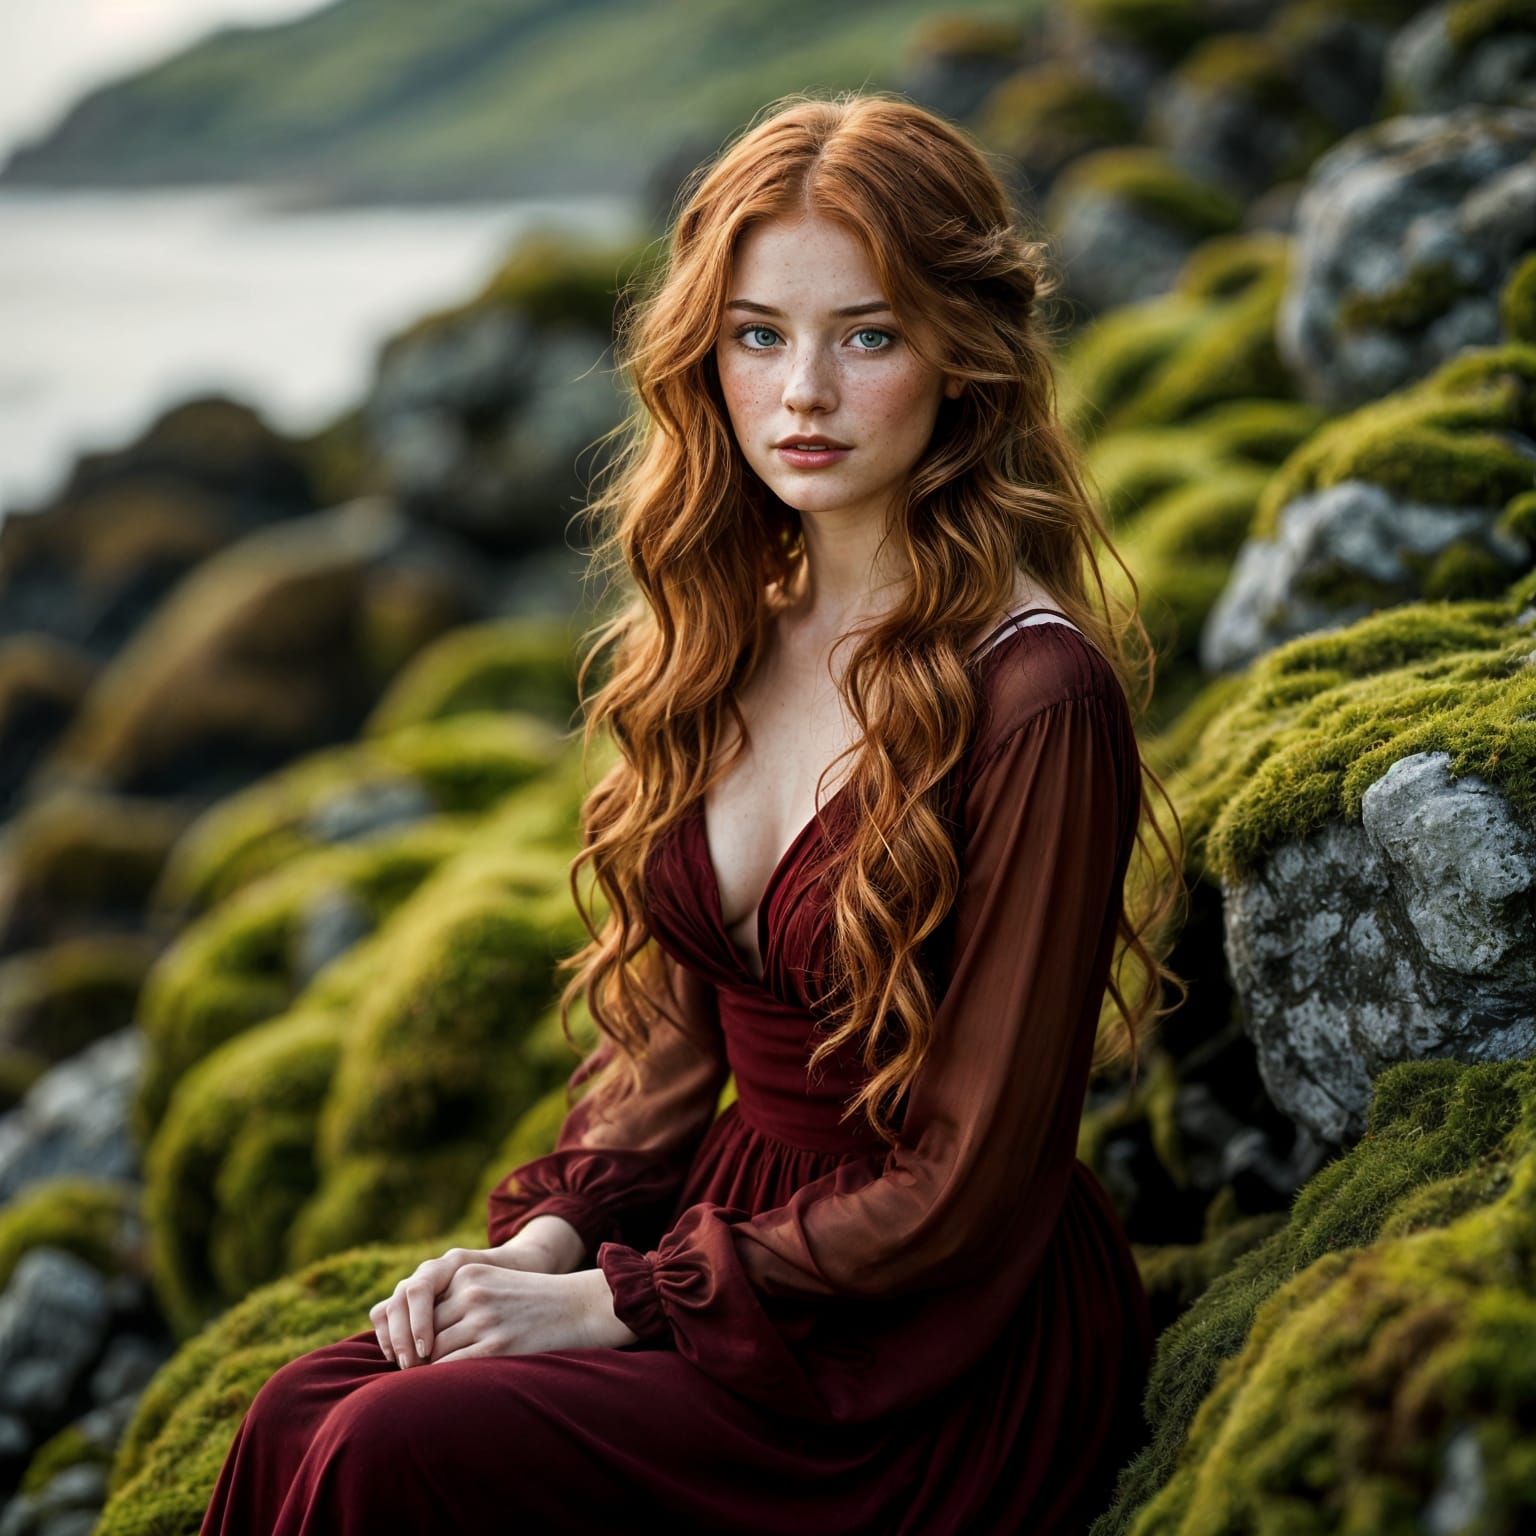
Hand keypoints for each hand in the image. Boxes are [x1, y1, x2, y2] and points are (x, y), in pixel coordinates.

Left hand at [369, 1233, 567, 1368]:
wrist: (577, 1306)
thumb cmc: (532, 1301)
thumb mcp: (492, 1283)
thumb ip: (458, 1299)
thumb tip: (419, 1337)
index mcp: (467, 1273)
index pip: (422, 1308)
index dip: (415, 1335)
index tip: (414, 1354)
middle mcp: (471, 1293)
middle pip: (423, 1331)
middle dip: (417, 1355)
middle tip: (416, 1375)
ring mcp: (484, 1320)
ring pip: (433, 1352)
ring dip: (427, 1371)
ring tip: (429, 1386)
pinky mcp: (496, 1347)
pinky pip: (452, 1369)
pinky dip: (443, 1381)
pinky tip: (448, 1388)